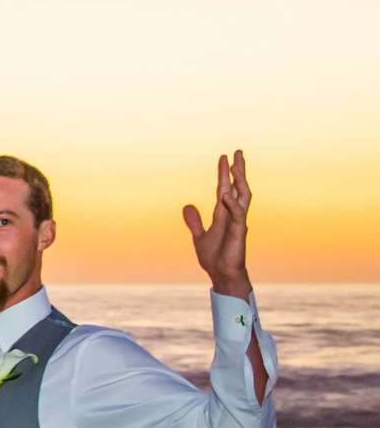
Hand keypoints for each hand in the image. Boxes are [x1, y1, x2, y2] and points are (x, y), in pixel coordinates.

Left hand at [183, 150, 252, 297]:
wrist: (221, 275)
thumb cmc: (214, 257)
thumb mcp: (199, 236)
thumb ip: (194, 222)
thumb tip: (187, 206)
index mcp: (222, 214)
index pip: (224, 188)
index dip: (223, 173)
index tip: (223, 157)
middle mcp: (232, 215)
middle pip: (236, 187)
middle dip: (237, 171)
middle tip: (238, 152)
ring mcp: (237, 222)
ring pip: (242, 197)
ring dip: (239, 182)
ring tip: (236, 166)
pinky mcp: (239, 232)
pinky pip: (237, 215)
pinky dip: (232, 205)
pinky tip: (227, 195)